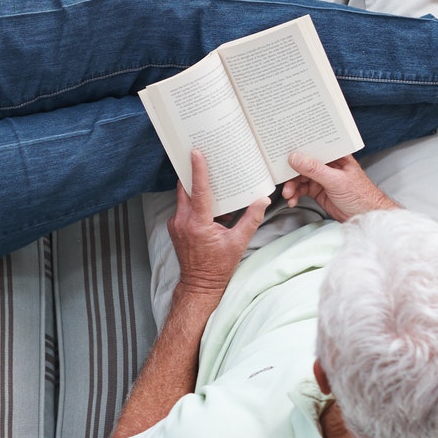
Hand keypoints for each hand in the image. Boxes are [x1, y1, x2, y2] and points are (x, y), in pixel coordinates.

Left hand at [169, 150, 266, 299]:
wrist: (199, 284)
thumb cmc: (218, 266)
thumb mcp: (239, 242)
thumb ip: (251, 219)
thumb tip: (263, 200)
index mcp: (198, 223)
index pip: (198, 191)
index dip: (198, 170)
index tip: (196, 153)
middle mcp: (182, 221)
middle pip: (185, 189)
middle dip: (193, 174)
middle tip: (203, 158)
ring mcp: (175, 224)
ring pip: (182, 198)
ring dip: (194, 189)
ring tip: (208, 179)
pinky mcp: (174, 227)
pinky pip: (182, 208)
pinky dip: (192, 202)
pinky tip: (207, 203)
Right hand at [281, 152, 396, 221]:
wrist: (365, 216)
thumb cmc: (361, 195)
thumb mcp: (336, 180)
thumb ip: (314, 169)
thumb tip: (296, 158)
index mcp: (335, 156)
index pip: (314, 148)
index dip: (299, 150)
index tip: (284, 154)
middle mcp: (327, 165)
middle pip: (303, 164)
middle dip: (292, 174)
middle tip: (286, 182)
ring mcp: (322, 178)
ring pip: (300, 178)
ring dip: (292, 187)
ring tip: (289, 195)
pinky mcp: (318, 191)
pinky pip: (301, 190)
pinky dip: (295, 195)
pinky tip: (293, 200)